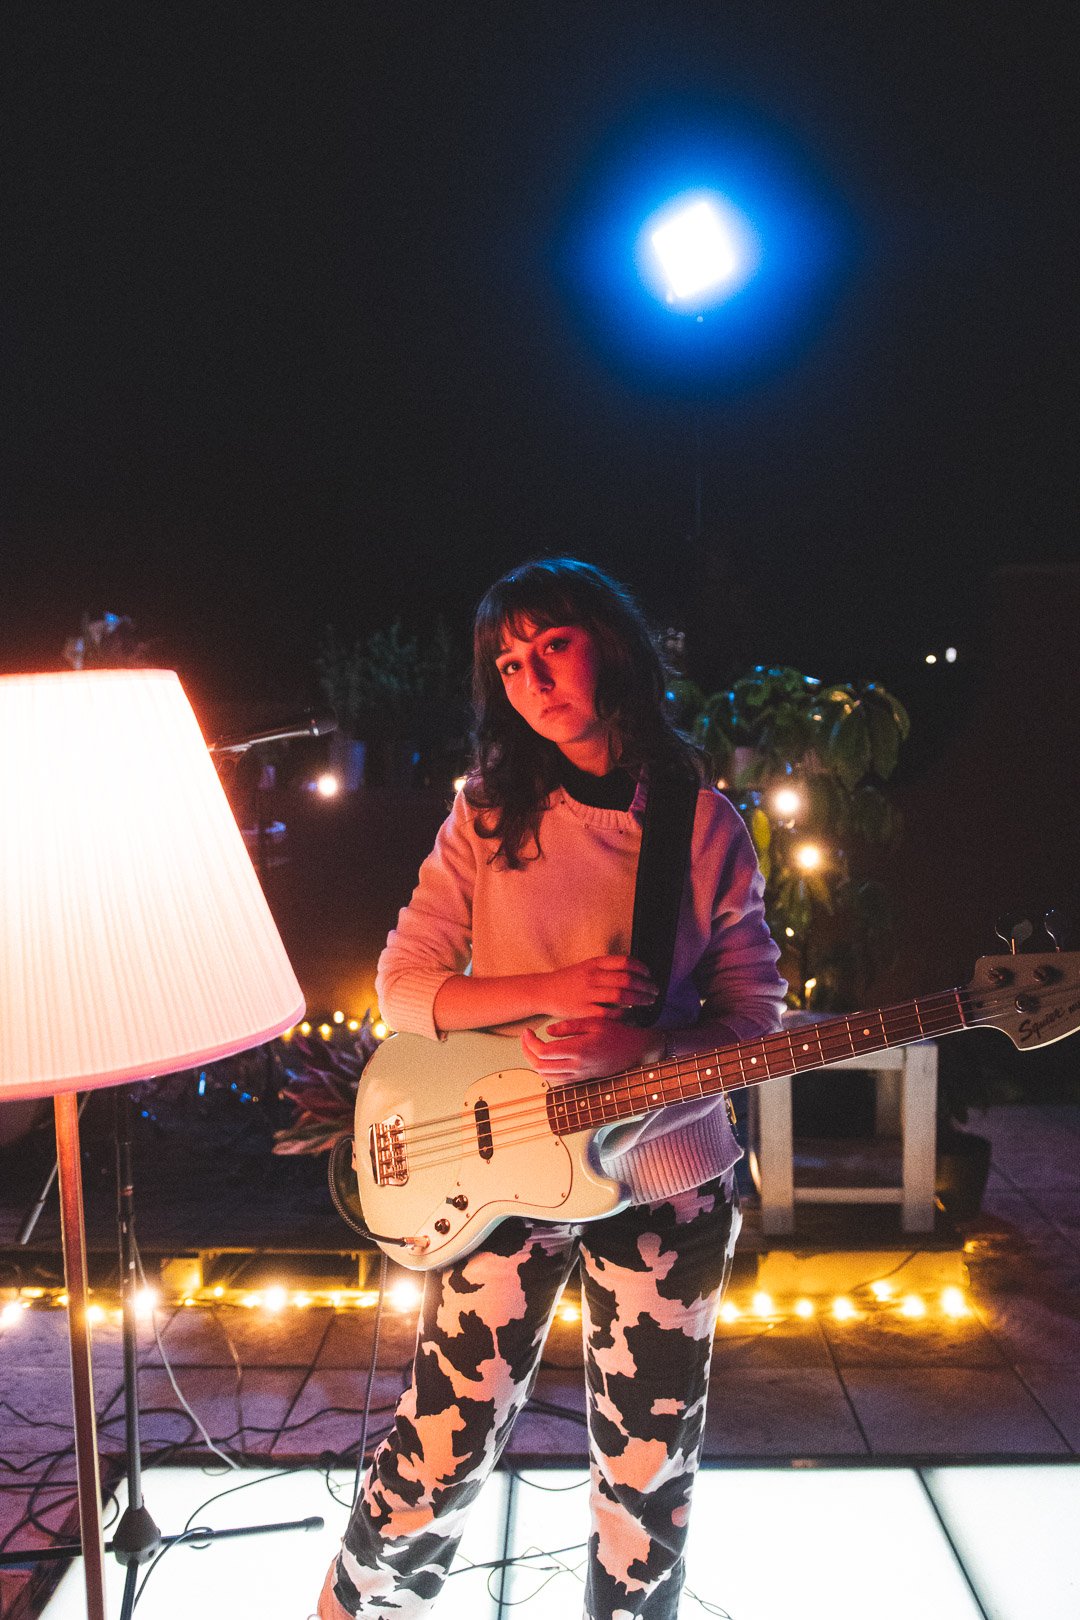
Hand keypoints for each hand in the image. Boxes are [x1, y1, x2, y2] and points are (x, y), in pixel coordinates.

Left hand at [521, 1018, 664, 1082]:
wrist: (636, 1050)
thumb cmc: (618, 1033)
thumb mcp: (594, 1022)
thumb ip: (569, 1026)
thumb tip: (548, 1031)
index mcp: (578, 1050)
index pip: (543, 1052)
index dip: (529, 1042)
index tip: (528, 1030)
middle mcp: (577, 1066)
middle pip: (540, 1066)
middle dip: (527, 1052)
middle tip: (526, 1038)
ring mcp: (579, 1075)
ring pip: (547, 1076)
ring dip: (535, 1062)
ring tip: (533, 1046)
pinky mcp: (582, 1079)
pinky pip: (557, 1080)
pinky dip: (546, 1070)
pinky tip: (547, 1057)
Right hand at [540, 956, 657, 1021]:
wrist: (544, 990)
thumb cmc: (569, 980)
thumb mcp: (587, 966)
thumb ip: (608, 968)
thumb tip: (634, 971)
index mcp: (595, 963)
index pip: (625, 962)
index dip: (642, 969)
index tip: (649, 975)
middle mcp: (593, 976)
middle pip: (628, 979)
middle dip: (646, 986)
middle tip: (655, 991)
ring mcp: (588, 993)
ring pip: (621, 996)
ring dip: (640, 999)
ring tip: (648, 1002)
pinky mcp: (583, 1010)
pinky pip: (609, 1013)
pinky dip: (624, 1014)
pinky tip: (631, 1014)